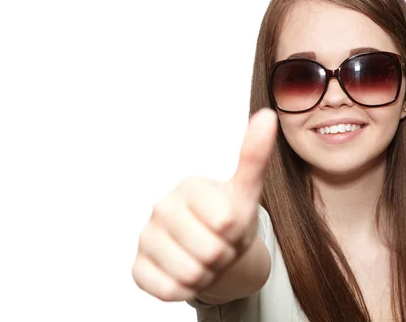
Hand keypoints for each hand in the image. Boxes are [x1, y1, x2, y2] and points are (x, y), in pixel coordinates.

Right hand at [132, 108, 277, 301]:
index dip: (236, 233)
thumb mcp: (247, 190)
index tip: (230, 224)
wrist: (212, 248)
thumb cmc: (230, 218)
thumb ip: (255, 155)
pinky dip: (186, 289)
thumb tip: (267, 115)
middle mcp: (162, 207)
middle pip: (211, 252)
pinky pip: (170, 291)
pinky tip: (184, 271)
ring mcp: (146, 236)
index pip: (227, 222)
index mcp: (189, 186)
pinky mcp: (138, 266)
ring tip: (204, 258)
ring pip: (192, 275)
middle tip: (219, 244)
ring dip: (207, 275)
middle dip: (223, 256)